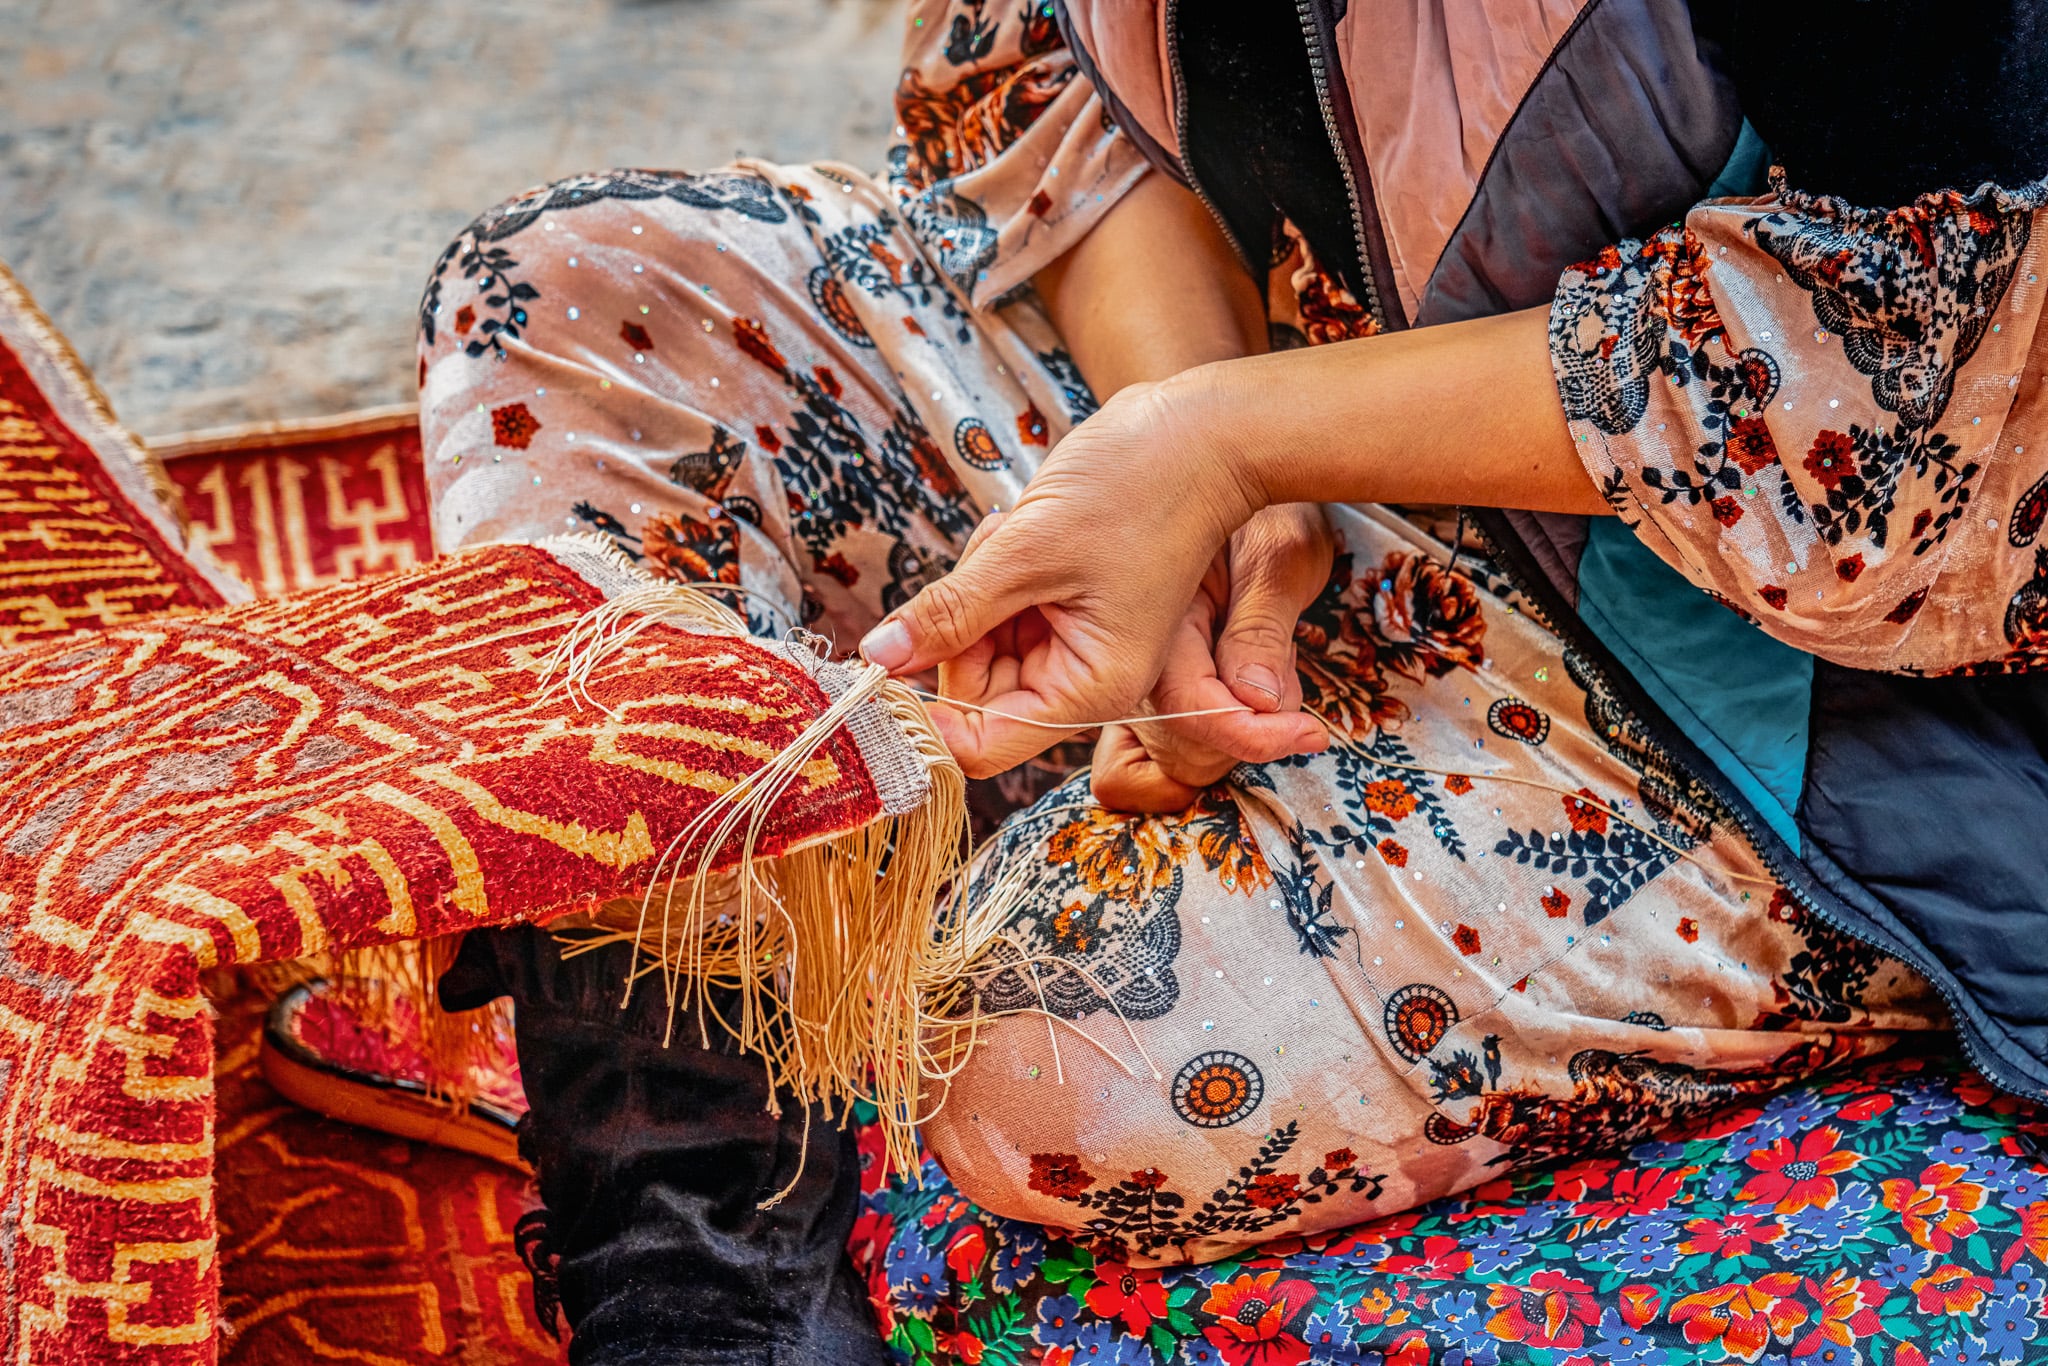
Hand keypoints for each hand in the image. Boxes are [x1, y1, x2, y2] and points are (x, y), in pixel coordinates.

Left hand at [858, 375, 1304, 776]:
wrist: (1199, 433)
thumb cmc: (1138, 488)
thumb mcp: (1027, 551)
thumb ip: (949, 612)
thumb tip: (878, 656)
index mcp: (1090, 689)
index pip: (980, 744)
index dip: (927, 714)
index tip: (890, 657)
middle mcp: (1086, 680)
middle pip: (974, 695)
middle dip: (957, 630)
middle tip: (985, 564)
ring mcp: (1077, 645)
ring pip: (980, 647)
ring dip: (975, 591)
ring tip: (1014, 535)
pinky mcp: (1067, 610)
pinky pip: (999, 612)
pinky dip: (993, 574)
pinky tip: (1020, 530)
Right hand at [1092, 503, 1332, 810]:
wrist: (1244, 466)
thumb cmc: (1271, 504)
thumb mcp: (1280, 558)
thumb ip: (1262, 630)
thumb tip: (1254, 701)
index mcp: (1157, 611)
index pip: (1189, 702)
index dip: (1247, 731)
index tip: (1308, 734)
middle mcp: (1139, 638)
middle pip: (1181, 729)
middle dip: (1246, 730)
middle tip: (1300, 700)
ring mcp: (1149, 651)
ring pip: (1189, 726)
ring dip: (1246, 720)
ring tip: (1287, 674)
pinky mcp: (1169, 658)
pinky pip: (1198, 707)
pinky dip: (1241, 707)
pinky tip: (1271, 673)